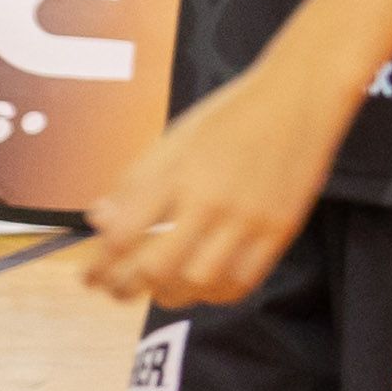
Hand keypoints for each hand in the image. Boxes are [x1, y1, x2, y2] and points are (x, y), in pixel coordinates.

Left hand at [79, 61, 351, 309]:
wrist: (301, 96)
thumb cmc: (231, 116)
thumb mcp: (172, 140)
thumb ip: (134, 183)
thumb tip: (99, 222)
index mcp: (178, 172)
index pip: (124, 236)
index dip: (99, 266)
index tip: (90, 276)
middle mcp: (212, 199)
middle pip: (157, 267)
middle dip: (127, 287)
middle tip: (117, 290)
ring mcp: (251, 217)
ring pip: (200, 282)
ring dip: (170, 294)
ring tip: (160, 290)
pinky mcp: (282, 228)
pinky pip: (243, 281)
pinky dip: (216, 293)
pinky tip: (205, 284)